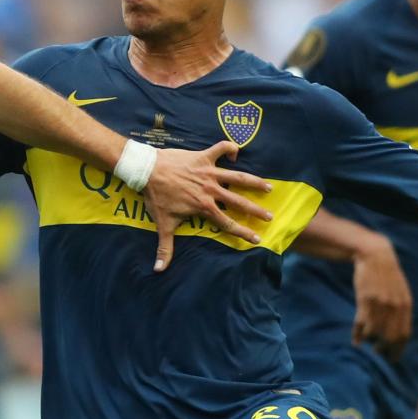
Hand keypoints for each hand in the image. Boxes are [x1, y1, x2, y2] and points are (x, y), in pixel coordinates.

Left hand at [143, 140, 272, 271]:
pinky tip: (235, 154)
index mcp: (204, 207)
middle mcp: (211, 190)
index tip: (257, 238)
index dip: (244, 232)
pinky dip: (230, 148)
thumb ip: (164, 247)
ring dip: (254, 182)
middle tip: (270, 216)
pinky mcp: (203, 157)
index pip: (228, 224)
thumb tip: (159, 269)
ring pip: (238, 177)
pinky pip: (221, 148)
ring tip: (269, 187)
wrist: (147, 170)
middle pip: (239, 202)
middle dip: (256, 210)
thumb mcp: (162, 224)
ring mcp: (208, 173)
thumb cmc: (156, 197)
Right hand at [351, 236, 411, 359]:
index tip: (393, 358)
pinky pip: (361, 324)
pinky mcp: (365, 300)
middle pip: (390, 337)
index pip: (404, 334)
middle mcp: (394, 306)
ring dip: (370, 342)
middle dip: (384, 349)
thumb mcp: (401, 291)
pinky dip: (358, 335)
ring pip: (375, 333)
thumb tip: (400, 332)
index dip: (398, 349)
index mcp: (406, 305)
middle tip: (379, 353)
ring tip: (368, 343)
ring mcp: (379, 303)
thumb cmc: (388, 274)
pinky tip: (356, 340)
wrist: (375, 255)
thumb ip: (401, 310)